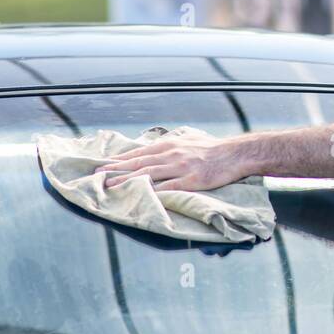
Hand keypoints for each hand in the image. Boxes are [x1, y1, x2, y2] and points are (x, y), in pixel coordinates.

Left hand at [99, 132, 252, 192]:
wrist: (235, 153)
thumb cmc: (212, 147)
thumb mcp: (189, 138)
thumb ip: (171, 143)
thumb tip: (156, 146)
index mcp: (170, 145)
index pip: (139, 153)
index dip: (120, 160)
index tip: (104, 165)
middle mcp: (172, 154)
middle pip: (139, 163)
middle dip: (116, 169)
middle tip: (98, 175)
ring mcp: (181, 168)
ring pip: (149, 174)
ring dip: (128, 180)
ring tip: (111, 186)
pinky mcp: (192, 180)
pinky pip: (169, 187)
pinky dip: (153, 191)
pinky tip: (141, 195)